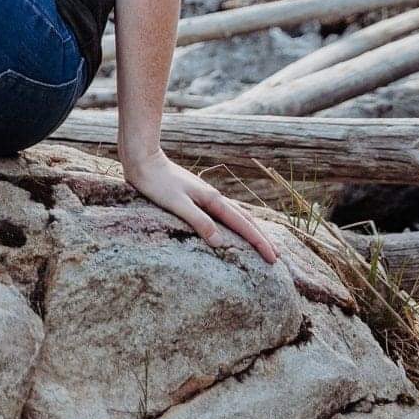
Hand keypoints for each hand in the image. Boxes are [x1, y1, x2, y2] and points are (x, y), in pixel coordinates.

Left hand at [121, 148, 279, 262]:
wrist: (143, 159)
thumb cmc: (156, 182)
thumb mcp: (176, 204)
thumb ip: (198, 221)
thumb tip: (220, 242)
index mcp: (212, 200)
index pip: (243, 225)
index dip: (259, 243)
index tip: (274, 259)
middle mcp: (213, 197)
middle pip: (245, 220)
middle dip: (261, 238)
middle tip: (276, 257)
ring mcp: (206, 195)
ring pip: (236, 215)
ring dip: (251, 230)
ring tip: (261, 243)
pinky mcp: (196, 196)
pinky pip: (224, 213)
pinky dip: (236, 223)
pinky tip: (231, 227)